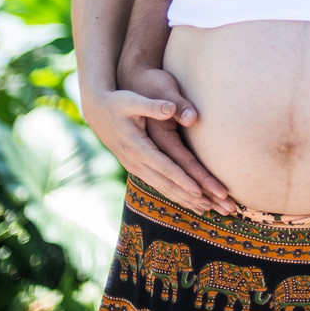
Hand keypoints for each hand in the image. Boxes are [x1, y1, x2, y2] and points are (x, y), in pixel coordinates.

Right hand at [82, 80, 233, 216]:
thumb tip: (171, 107)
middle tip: (212, 207)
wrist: (97, 111)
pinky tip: (187, 200)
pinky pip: (158, 184)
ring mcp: (135, 167)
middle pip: (166, 184)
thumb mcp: (133, 101)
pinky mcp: (136, 167)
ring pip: (162, 188)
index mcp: (138, 146)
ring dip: (184, 199)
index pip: (165, 167)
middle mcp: (135, 161)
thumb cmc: (118, 102)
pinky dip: (174, 194)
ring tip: (206, 210)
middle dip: (189, 197)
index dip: (182, 179)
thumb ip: (154, 105)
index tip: (200, 190)